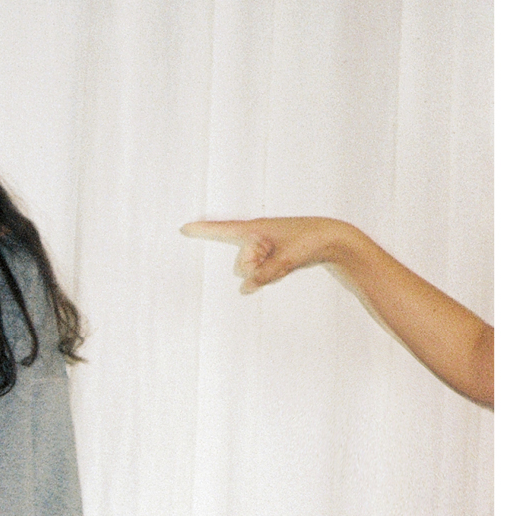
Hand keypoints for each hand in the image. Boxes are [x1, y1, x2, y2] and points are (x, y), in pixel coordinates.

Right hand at [181, 216, 357, 292]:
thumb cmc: (309, 240)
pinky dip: (269, 275)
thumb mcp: (287, 259)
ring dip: (266, 273)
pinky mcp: (270, 257)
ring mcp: (263, 248)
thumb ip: (264, 274)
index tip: (184, 228)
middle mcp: (256, 237)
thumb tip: (245, 288)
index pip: (223, 230)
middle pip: (241, 263)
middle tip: (279, 257)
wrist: (332, 240)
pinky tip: (285, 268)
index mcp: (256, 229)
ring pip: (251, 271)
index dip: (203, 230)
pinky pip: (260, 273)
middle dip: (255, 267)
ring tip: (286, 261)